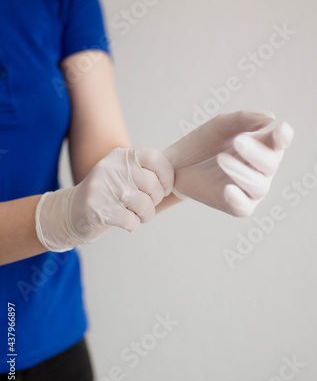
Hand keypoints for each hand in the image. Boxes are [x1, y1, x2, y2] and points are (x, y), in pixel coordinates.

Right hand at [35, 147, 173, 250]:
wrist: (70, 212)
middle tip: (145, 206)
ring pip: (144, 205)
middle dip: (155, 201)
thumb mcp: (124, 174)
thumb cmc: (108, 194)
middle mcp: (112, 167)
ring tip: (135, 215)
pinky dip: (132, 225)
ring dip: (145, 216)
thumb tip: (180, 177)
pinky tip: (123, 221)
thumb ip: (146, 171)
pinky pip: (131, 221)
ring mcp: (103, 187)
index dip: (166, 177)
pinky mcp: (97, 209)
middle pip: (153, 185)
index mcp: (121, 155)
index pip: (156, 158)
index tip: (163, 189)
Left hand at [162, 110, 293, 216]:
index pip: (278, 142)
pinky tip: (228, 189)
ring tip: (221, 159)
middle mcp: (261, 169)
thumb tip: (270, 117)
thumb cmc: (203, 143)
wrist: (176, 165)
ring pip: (258, 186)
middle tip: (238, 141)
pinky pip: (244, 207)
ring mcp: (250, 189)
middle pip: (270, 164)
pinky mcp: (236, 206)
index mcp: (262, 146)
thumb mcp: (220, 126)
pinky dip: (238, 199)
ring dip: (242, 172)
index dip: (282, 137)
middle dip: (255, 153)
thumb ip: (243, 119)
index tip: (281, 130)